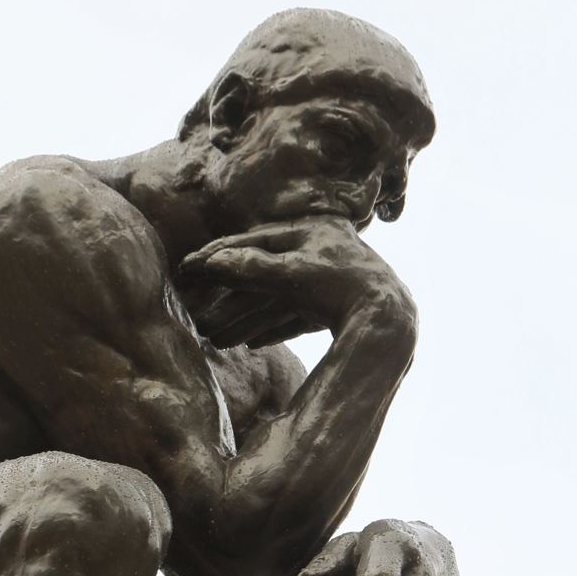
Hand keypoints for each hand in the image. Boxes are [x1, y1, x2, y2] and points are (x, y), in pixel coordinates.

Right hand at [177, 216, 415, 348]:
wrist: (387, 320)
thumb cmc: (339, 288)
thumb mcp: (290, 274)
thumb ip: (251, 268)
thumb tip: (213, 263)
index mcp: (309, 231)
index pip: (253, 242)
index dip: (218, 256)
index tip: (189, 268)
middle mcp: (318, 250)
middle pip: (262, 274)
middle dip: (228, 298)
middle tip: (197, 311)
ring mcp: (328, 279)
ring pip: (275, 298)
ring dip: (244, 319)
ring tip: (217, 338)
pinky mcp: (336, 306)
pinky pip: (294, 316)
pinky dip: (272, 328)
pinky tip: (253, 344)